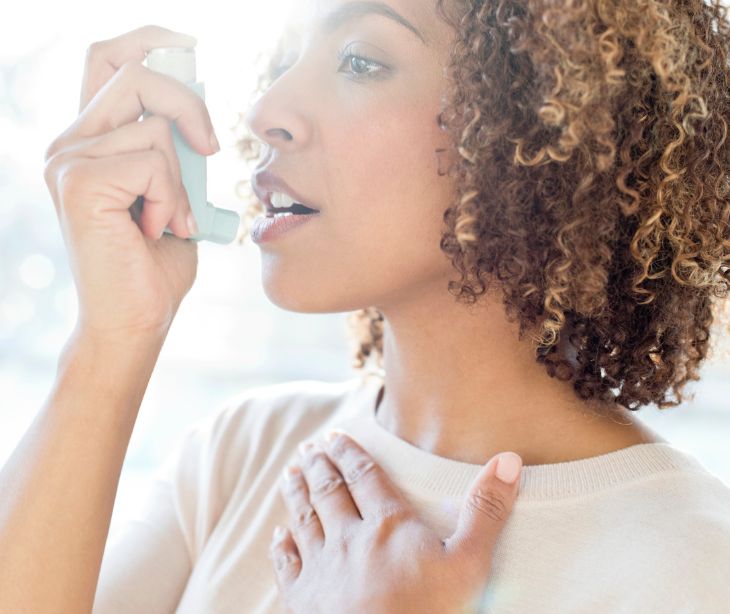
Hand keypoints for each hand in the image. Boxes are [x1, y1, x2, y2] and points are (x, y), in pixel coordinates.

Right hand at [42, 25, 218, 339]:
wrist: (138, 319)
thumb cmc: (157, 262)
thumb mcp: (175, 192)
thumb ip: (174, 150)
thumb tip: (194, 113)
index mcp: (93, 140)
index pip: (108, 61)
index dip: (148, 41)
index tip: (191, 46)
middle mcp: (70, 142)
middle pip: (137, 75)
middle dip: (190, 106)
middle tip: (209, 149)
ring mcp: (68, 160)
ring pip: (154, 126)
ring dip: (182, 180)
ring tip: (172, 220)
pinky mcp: (78, 182)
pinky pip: (152, 162)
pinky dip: (172, 197)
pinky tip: (159, 230)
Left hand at [270, 431, 522, 613]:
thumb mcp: (471, 565)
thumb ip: (486, 512)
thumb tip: (507, 460)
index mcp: (388, 526)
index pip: (364, 477)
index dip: (349, 453)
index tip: (336, 436)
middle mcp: (348, 539)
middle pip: (328, 492)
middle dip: (319, 466)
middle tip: (308, 448)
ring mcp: (322, 569)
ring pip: (304, 519)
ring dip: (296, 493)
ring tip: (290, 472)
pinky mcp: (304, 600)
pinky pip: (287, 565)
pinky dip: (282, 546)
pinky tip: (279, 534)